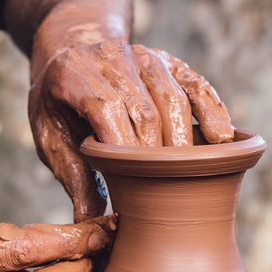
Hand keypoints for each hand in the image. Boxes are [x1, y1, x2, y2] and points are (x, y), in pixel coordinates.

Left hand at [28, 9, 233, 221]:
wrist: (71, 51)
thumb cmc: (58, 101)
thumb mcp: (48, 133)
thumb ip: (71, 172)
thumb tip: (86, 220)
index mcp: (73, 73)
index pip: (107, 109)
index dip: (124, 147)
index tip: (135, 186)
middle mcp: (112, 57)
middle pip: (144, 109)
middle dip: (158, 155)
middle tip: (166, 194)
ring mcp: (144, 56)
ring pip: (174, 98)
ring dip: (186, 139)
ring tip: (193, 176)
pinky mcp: (169, 61)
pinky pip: (197, 85)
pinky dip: (213, 112)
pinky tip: (223, 140)